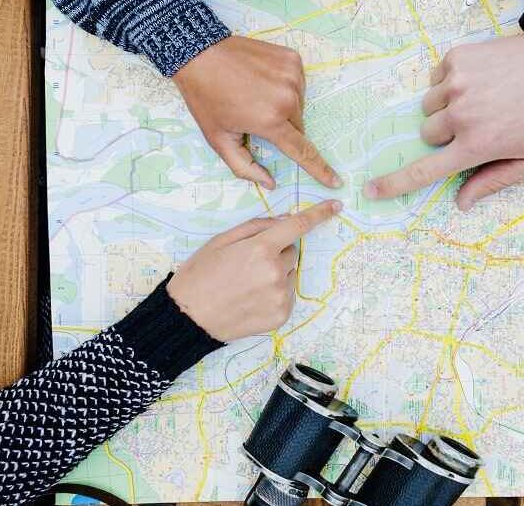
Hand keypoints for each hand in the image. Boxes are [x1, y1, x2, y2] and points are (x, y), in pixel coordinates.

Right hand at [166, 200, 341, 341]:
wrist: (187, 318)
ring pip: (289, 273)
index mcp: (261, 249)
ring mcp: (280, 296)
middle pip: (291, 251)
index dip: (319, 213)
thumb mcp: (221, 240)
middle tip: (248, 263)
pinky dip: (274, 293)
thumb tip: (284, 220)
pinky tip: (251, 298)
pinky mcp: (281, 315)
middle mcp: (276, 272)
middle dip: (276, 252)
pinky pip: (286, 294)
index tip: (336, 206)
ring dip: (276, 273)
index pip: (298, 226)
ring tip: (247, 283)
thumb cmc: (200, 275)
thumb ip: (256, 227)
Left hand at [173, 36, 340, 189]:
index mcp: (270, 121)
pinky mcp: (292, 59)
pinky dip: (285, 86)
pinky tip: (263, 80)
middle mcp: (287, 98)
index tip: (336, 181)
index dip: (320, 169)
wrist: (199, 53)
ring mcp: (292, 75)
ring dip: (284, 107)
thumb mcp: (218, 139)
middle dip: (282, 128)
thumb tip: (270, 183)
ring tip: (256, 94)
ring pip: (299, 105)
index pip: (302, 151)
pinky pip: (297, 83)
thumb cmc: (206, 99)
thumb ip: (245, 167)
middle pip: (298, 126)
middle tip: (255, 116)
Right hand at [363, 33, 523, 210]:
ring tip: (480, 99)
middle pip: (428, 133)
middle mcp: (461, 115)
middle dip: (445, 134)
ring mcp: (456, 84)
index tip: (370, 190)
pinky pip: (436, 78)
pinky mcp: (457, 58)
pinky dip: (450, 82)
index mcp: (478, 145)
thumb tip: (462, 201)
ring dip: (446, 107)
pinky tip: (480, 80)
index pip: (425, 171)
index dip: (394, 183)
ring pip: (429, 106)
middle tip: (478, 124)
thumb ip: (494, 181)